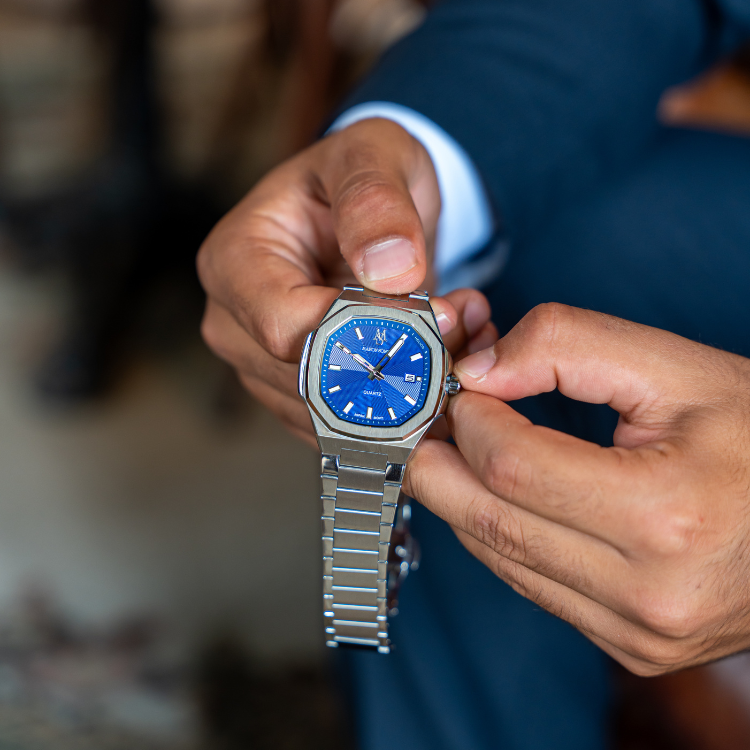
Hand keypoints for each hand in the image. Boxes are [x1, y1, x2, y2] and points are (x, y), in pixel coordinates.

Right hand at [198, 118, 496, 446]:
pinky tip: (443, 358)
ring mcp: (262, 368)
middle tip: (464, 321)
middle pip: (313, 383)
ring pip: (338, 416)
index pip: (286, 330)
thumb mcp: (373, 155)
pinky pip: (351, 426)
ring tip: (461, 330)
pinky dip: (407, 405)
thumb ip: (375, 201)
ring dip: (412, 388)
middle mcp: (235, 325)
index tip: (436, 311)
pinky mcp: (296, 396)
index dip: (366, 333)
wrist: (366, 210)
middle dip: (400, 364)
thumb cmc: (360, 175)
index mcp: (235, 263)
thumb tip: (389, 268)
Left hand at [404, 303, 749, 674]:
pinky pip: (529, 584)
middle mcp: (648, 593)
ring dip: (461, 497)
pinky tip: (498, 493)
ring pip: (497, 557)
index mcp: (666, 516)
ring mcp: (635, 632)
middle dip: (437, 462)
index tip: (466, 387)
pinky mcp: (627, 644)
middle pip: (488, 521)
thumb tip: (481, 371)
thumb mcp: (676, 368)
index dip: (471, 417)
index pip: (512, 466)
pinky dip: (498, 533)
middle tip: (424, 421)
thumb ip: (570, 345)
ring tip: (457, 447)